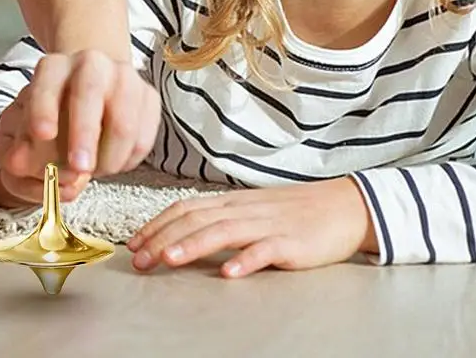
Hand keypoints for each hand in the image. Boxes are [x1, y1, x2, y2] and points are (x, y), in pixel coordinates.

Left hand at [0, 50, 160, 207]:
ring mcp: (124, 77)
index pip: (47, 85)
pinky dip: (128, 159)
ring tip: (94, 171)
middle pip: (90, 93)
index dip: (43, 108)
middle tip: (78, 168)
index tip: (42, 134)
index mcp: (54, 67)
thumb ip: (18, 145)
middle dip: (84, 134)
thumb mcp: (27, 121)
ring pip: (123, 121)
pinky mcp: (148, 97)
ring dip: (109, 157)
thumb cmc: (56, 110)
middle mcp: (90, 64)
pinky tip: (111, 163)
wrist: (93, 84)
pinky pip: (144, 136)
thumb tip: (17, 165)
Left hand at [127, 178, 377, 277]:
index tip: (134, 243)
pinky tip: (229, 272)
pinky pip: (265, 251)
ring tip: (169, 260)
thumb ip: (219, 219)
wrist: (342, 205)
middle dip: (163, 239)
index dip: (157, 224)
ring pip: (223, 231)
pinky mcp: (291, 242)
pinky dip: (246, 260)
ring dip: (193, 245)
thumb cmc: (292, 211)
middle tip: (139, 260)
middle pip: (196, 220)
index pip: (185, 208)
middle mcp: (243, 209)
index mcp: (230, 202)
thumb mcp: (250, 210)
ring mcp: (267, 224)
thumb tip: (182, 231)